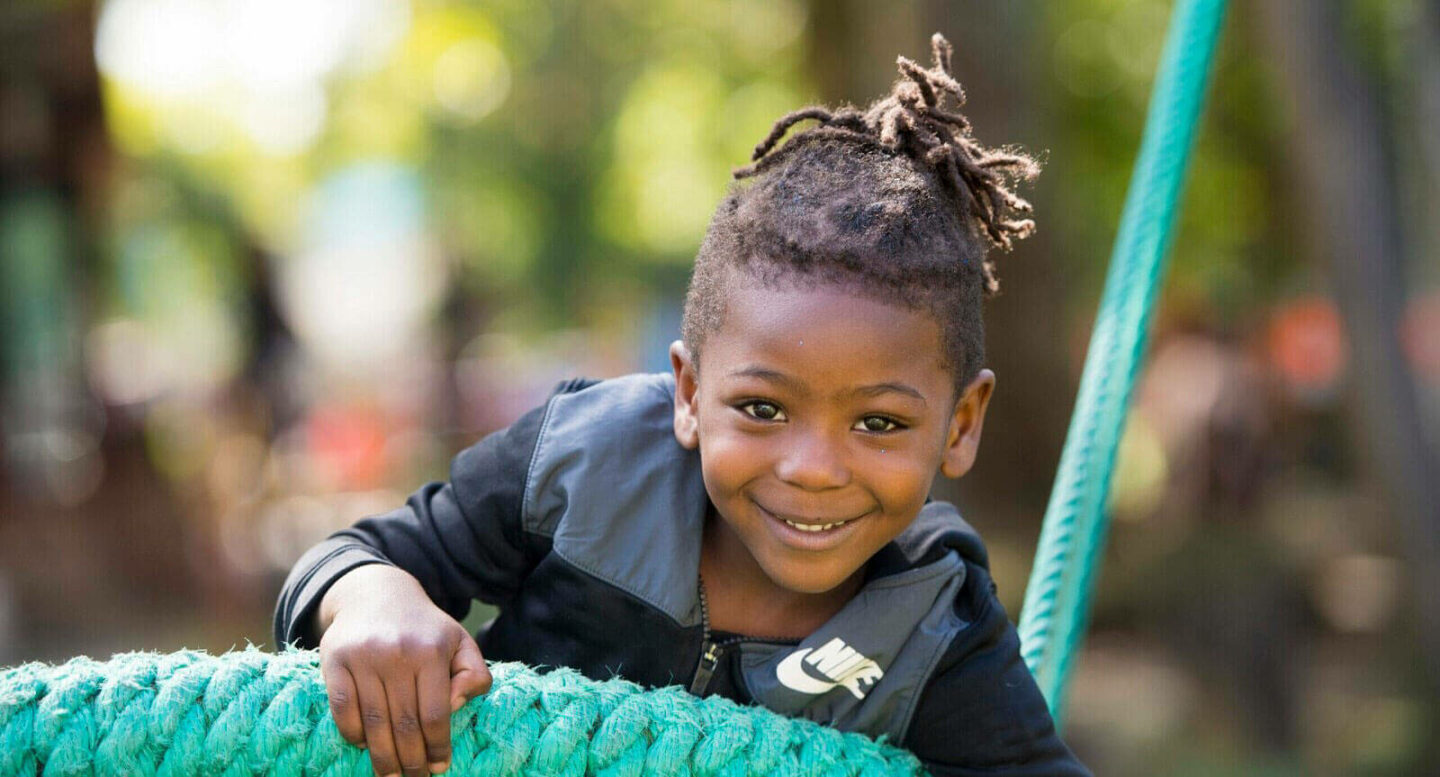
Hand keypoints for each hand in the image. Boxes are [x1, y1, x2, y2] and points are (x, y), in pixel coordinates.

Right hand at [316, 565, 492, 776]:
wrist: (376, 594)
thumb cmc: (424, 628)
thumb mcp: (459, 641)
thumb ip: (474, 673)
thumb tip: (457, 704)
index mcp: (431, 650)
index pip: (435, 713)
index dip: (437, 747)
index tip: (439, 766)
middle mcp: (396, 653)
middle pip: (403, 724)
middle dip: (410, 761)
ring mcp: (363, 657)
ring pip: (373, 722)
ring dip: (382, 758)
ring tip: (390, 775)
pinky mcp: (335, 660)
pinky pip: (342, 709)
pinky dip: (353, 734)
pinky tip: (364, 746)